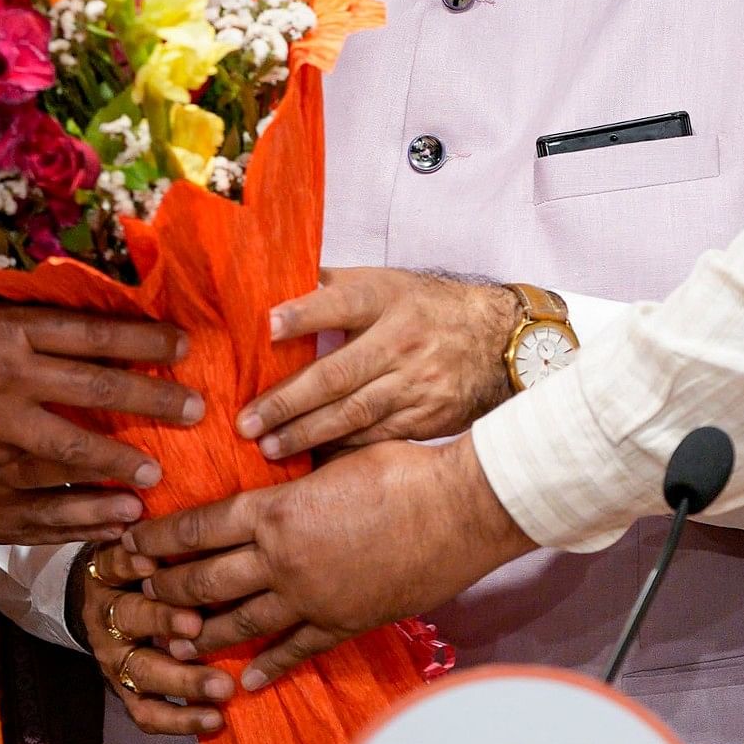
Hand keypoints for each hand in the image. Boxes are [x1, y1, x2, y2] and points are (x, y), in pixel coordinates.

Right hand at [0, 286, 197, 512]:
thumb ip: (6, 307)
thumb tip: (50, 298)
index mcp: (11, 328)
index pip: (95, 334)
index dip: (145, 341)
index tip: (183, 347)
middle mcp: (14, 379)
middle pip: (100, 391)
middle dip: (154, 401)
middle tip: (195, 410)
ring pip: (75, 451)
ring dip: (120, 463)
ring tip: (157, 475)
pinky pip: (34, 497)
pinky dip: (77, 510)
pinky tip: (110, 517)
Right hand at [80, 544, 228, 736]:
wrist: (100, 601)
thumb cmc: (140, 563)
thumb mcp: (139, 541)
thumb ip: (159, 532)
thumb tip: (180, 506)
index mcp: (107, 573)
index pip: (115, 565)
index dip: (129, 562)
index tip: (150, 559)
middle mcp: (106, 617)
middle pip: (131, 619)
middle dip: (163, 622)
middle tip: (197, 626)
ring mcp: (114, 658)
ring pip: (143, 671)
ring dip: (183, 681)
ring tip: (223, 686)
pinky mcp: (124, 689)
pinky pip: (146, 711)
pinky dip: (179, 720)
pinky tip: (214, 720)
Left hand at [124, 439, 535, 691]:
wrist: (456, 510)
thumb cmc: (402, 469)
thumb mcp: (335, 455)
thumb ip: (297, 471)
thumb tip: (275, 459)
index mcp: (273, 511)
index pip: (197, 528)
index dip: (158, 539)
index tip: (131, 544)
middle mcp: (280, 559)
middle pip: (203, 580)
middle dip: (165, 587)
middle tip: (141, 593)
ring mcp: (308, 597)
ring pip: (239, 622)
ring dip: (202, 634)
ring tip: (175, 642)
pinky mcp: (341, 622)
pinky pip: (295, 649)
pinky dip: (269, 665)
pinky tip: (247, 679)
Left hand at [236, 268, 518, 458]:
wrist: (496, 341)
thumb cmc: (425, 308)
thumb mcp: (388, 283)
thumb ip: (334, 286)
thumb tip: (273, 283)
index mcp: (386, 298)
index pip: (342, 302)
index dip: (305, 314)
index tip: (267, 327)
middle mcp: (400, 341)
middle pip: (338, 373)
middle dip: (289, 401)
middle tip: (246, 422)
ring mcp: (414, 383)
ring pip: (352, 414)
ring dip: (306, 434)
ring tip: (268, 448)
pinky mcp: (423, 417)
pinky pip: (373, 437)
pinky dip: (339, 450)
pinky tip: (309, 461)